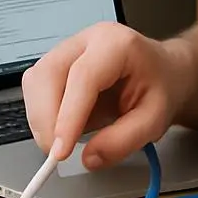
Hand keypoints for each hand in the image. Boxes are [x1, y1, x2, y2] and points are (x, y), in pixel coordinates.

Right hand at [22, 22, 191, 167]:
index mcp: (116, 44)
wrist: (162, 73)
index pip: (82, 77)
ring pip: (36, 81)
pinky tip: (61, 129)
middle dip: (46, 119)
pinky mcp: (56, 64)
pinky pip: (36, 89)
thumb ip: (124, 140)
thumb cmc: (160, 88)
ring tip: (62, 142)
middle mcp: (87, 40)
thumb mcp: (155, 120)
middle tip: (57, 153)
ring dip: (41, 118)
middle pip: (48, 74)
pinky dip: (42, 115)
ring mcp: (68, 49)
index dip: (67, 116)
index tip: (60, 151)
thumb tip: (89, 157)